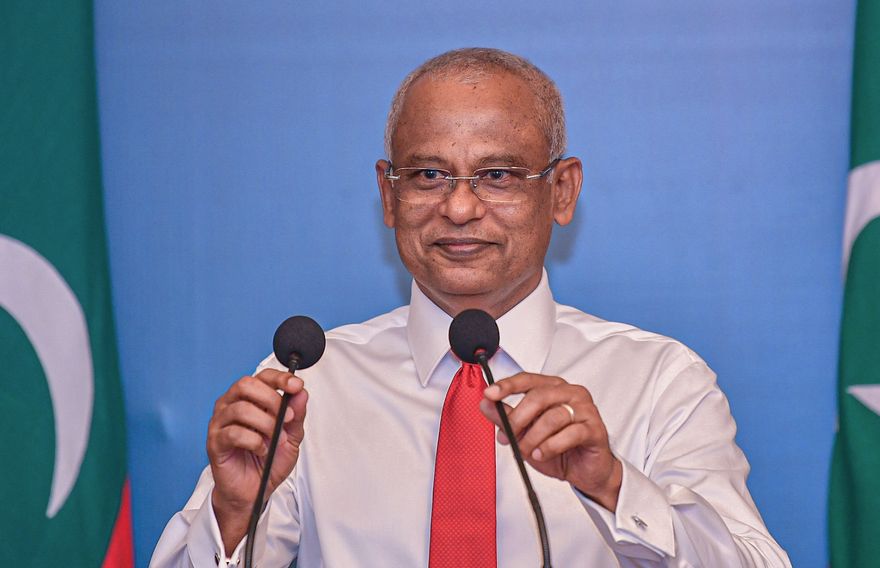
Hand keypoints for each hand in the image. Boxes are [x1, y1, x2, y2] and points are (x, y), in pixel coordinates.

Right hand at [206, 369, 307, 552]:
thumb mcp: (292, 437)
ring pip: (241, 408)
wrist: (255, 490)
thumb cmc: (269, 460)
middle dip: (271, 399)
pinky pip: (233, 433)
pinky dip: (254, 441)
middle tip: (286, 418)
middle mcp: (232, 405)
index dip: (280, 378)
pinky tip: (261, 449)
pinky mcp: (215, 442)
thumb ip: (296, 415)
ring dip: (265, 424)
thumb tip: (301, 393)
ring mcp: (220, 423)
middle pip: (246, 385)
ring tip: (275, 440)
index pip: (262, 376)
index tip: (296, 386)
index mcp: (251, 399)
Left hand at [480, 372, 621, 510]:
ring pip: (553, 417)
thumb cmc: (560, 449)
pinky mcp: (595, 429)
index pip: (528, 379)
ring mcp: (585, 410)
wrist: (585, 471)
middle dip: (518, 418)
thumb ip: (506, 418)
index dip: (507, 385)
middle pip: (539, 396)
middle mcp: (571, 393)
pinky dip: (550, 446)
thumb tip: (486, 404)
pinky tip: (541, 454)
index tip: (490, 394)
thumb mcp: (525, 434)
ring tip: (526, 450)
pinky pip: (570, 433)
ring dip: (534, 437)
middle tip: (508, 434)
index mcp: (554, 388)